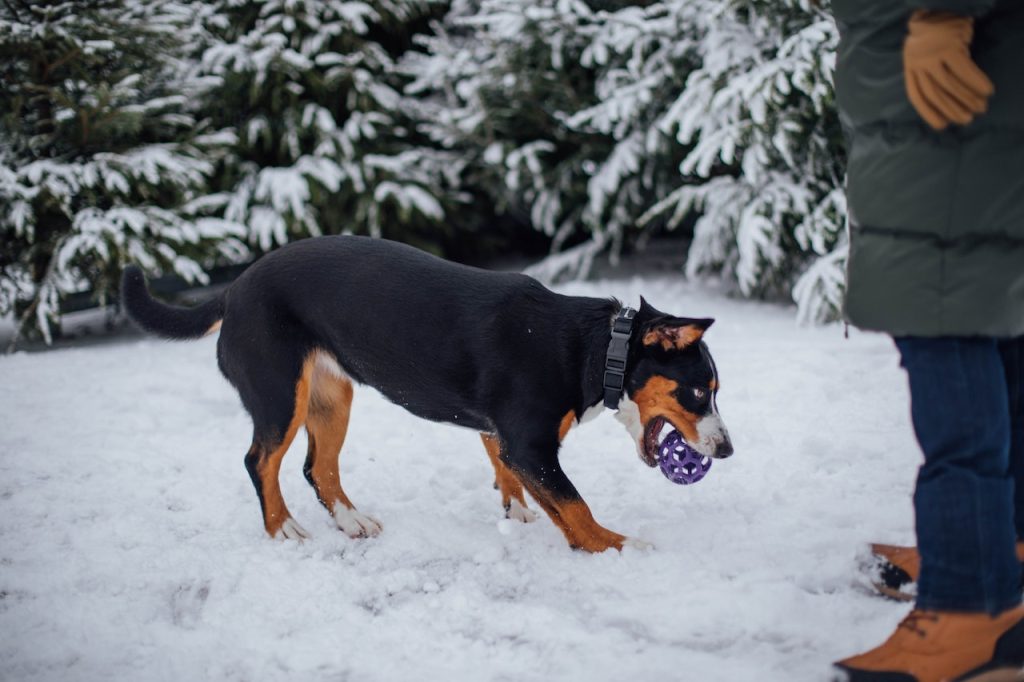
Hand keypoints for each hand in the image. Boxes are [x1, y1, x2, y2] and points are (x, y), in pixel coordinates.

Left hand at [903, 10, 993, 130]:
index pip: (917, 96)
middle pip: (935, 93)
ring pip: (949, 84)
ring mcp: (933, 55)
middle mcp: (919, 63)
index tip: (942, 126)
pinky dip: (977, 82)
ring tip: (980, 107)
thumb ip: (929, 76)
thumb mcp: (924, 57)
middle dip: (952, 109)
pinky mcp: (950, 46)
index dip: (929, 113)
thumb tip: (948, 103)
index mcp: (910, 68)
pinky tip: (987, 90)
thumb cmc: (934, 38)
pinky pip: (965, 70)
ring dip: (967, 98)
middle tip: (968, 119)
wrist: (940, 8)